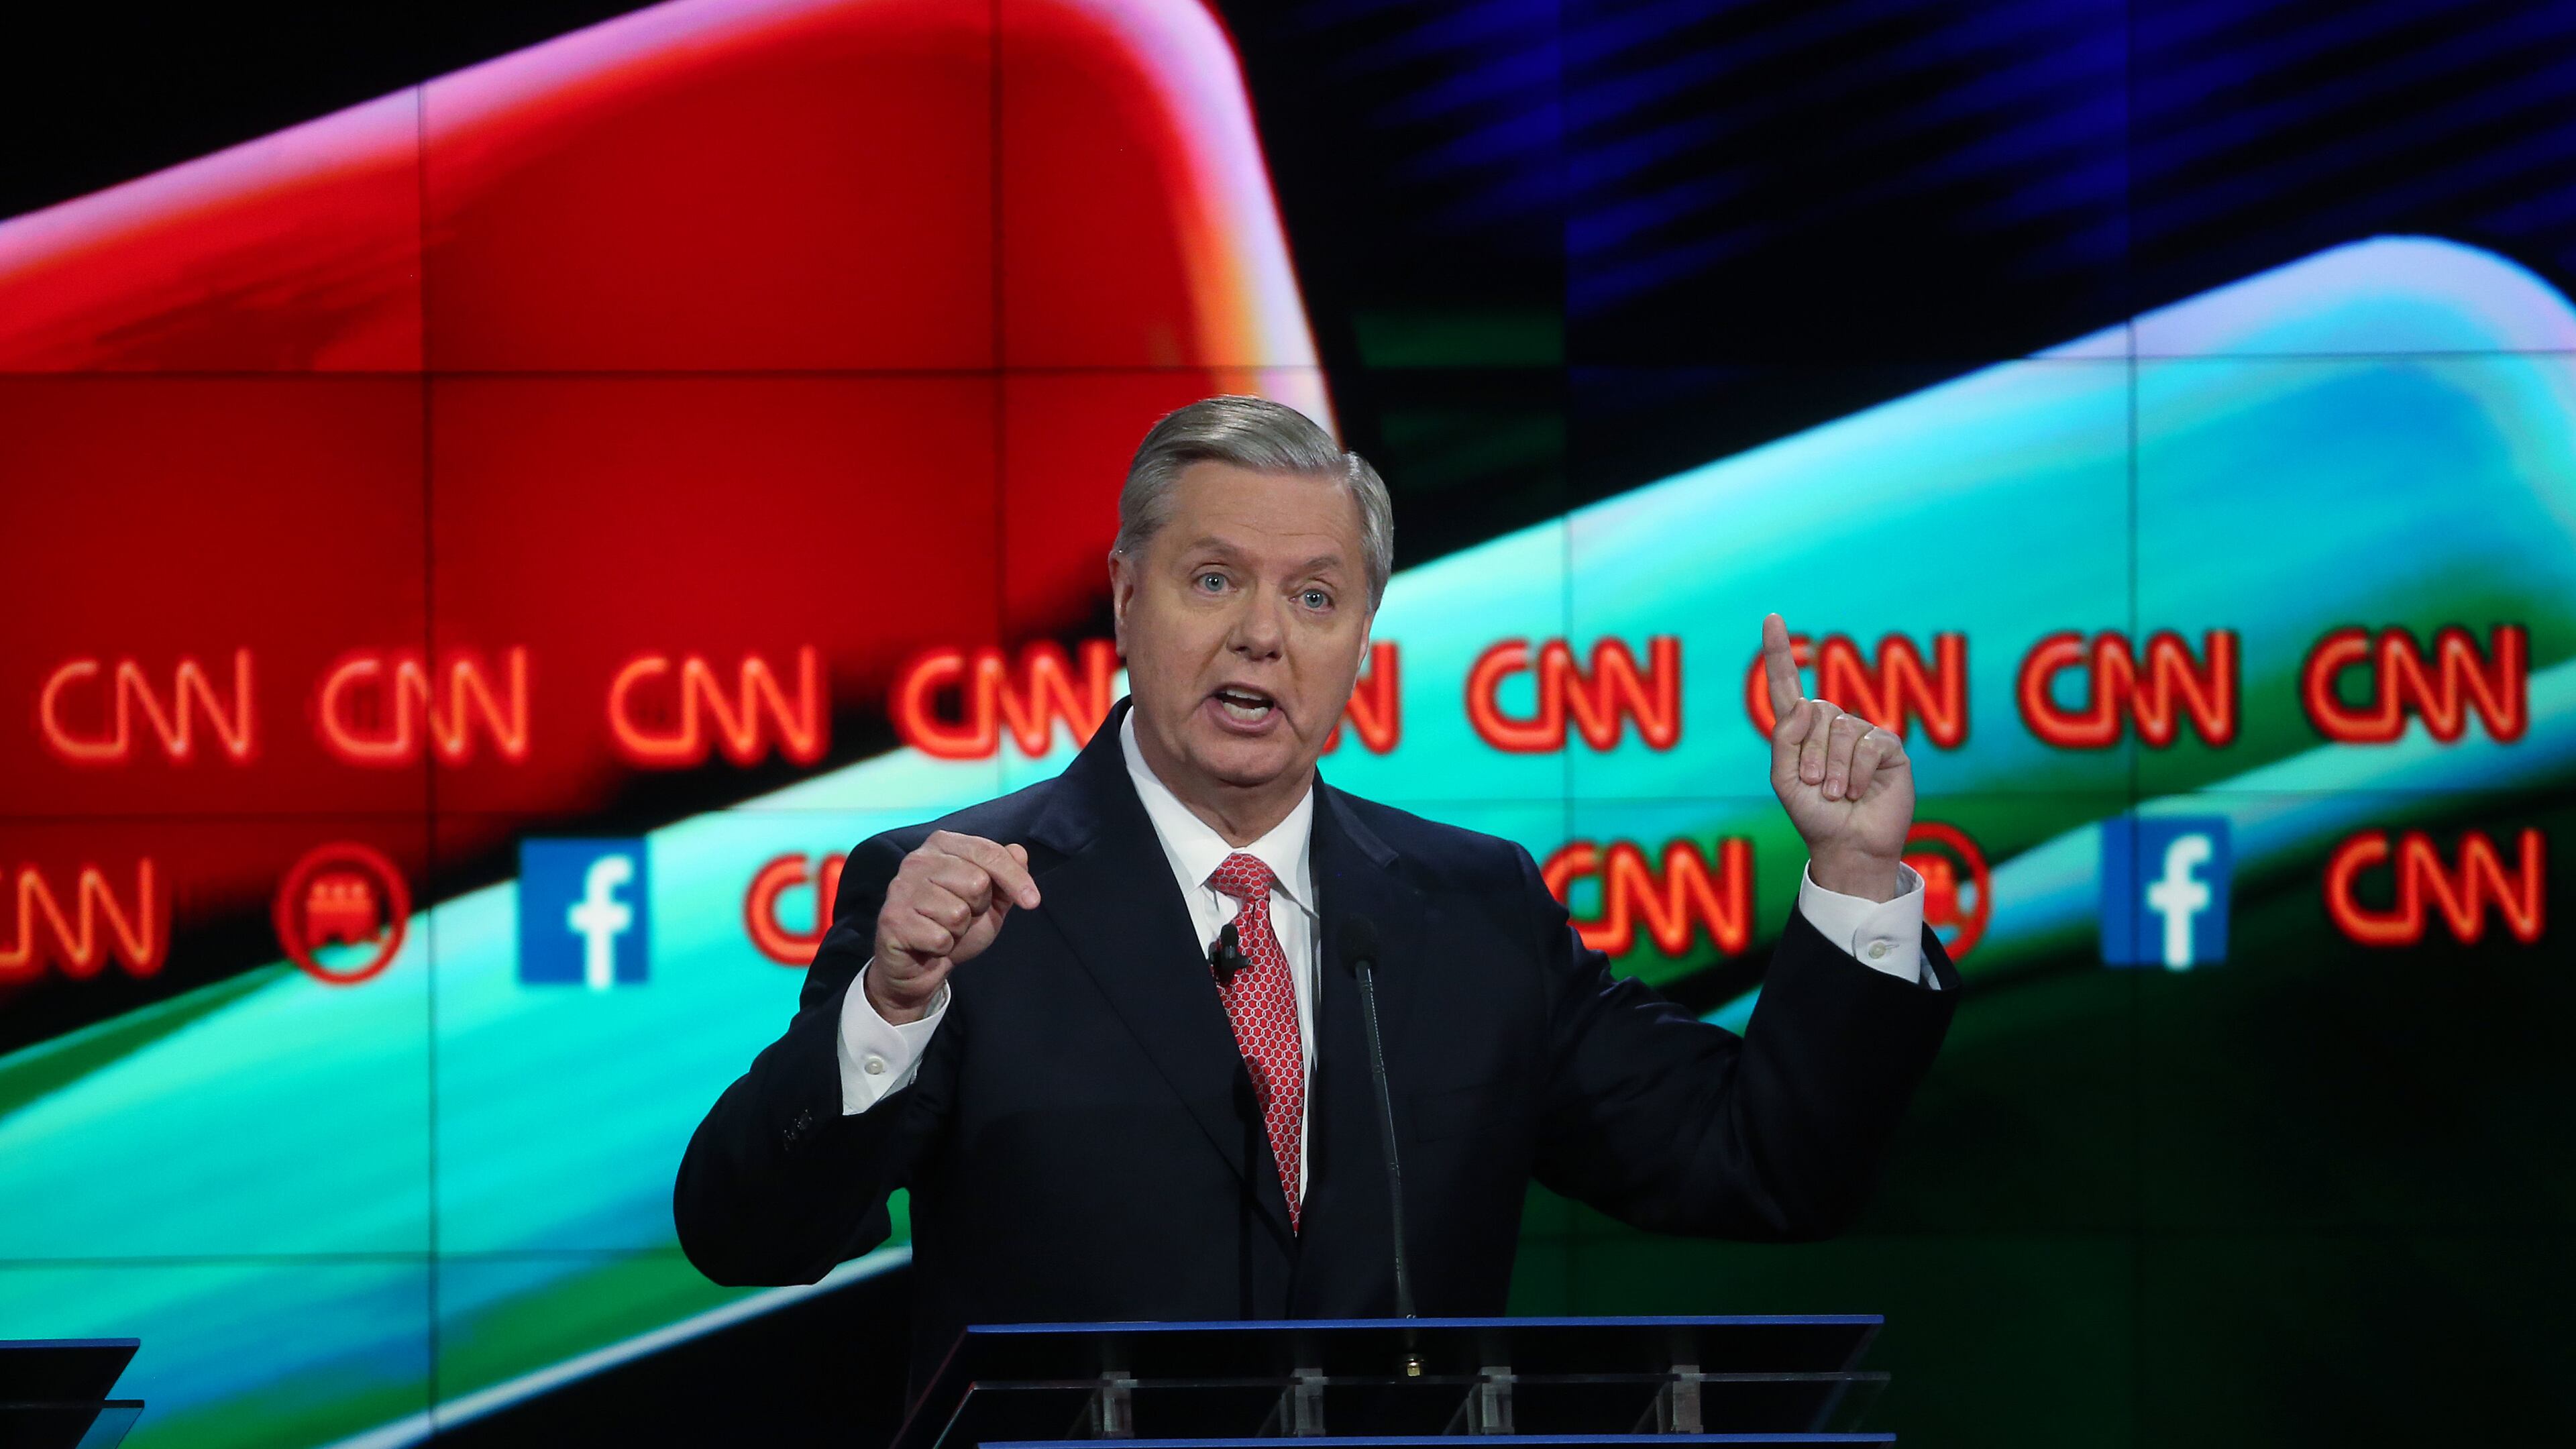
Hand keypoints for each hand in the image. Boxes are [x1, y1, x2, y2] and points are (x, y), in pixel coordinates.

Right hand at [868, 830, 1040, 1022]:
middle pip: (976, 882)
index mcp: (941, 845)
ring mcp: (900, 889)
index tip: (1032, 902)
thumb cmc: (955, 926)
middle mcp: (917, 860)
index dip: (1016, 879)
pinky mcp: (892, 920)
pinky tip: (928, 943)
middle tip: (961, 917)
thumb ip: (1006, 875)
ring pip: (958, 912)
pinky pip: (940, 938)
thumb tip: (1019, 852)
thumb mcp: (990, 900)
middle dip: (977, 908)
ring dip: (958, 930)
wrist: (920, 967)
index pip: (989, 852)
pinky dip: (943, 948)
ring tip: (943, 929)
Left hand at [1760, 612, 1913, 901]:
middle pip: (1815, 712)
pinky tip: (1858, 791)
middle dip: (1810, 754)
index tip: (1772, 617)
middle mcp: (1832, 726)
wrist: (1847, 846)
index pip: (1788, 685)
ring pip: (1841, 729)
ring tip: (1836, 794)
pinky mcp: (1888, 748)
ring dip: (1833, 768)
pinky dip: (1856, 772)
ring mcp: (1862, 735)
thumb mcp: (1784, 780)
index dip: (1778, 652)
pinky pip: (1868, 744)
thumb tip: (1807, 704)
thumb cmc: (1814, 816)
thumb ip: (1784, 740)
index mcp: (1802, 731)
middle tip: (1816, 786)